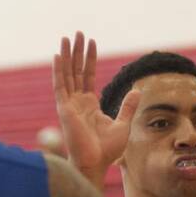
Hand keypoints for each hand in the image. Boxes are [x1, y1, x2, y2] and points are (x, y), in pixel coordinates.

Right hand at [51, 31, 138, 186]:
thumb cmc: (107, 150)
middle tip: (78, 33)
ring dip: (67, 56)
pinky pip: (60, 86)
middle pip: (76, 71)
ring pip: (67, 74)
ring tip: (68, 37)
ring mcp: (69, 105)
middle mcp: (77, 102)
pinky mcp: (64, 109)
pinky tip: (58, 56)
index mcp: (89, 105)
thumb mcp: (123, 124)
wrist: (95, 163)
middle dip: (77, 52)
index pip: (87, 76)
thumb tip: (137, 90)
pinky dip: (58, 71)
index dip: (89, 59)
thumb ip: (128, 106)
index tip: (91, 43)